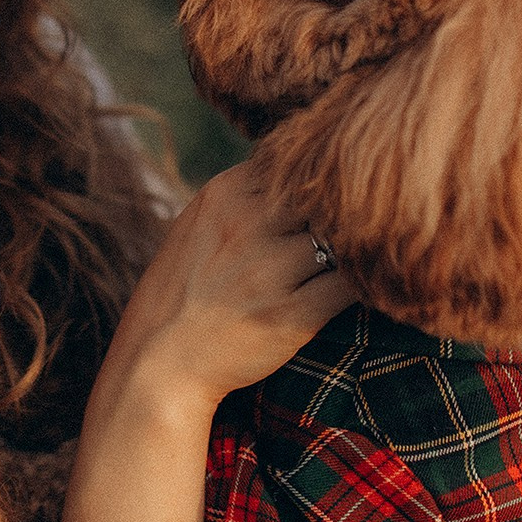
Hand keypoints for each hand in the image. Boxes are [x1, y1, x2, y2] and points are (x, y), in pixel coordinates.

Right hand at [93, 159, 355, 430]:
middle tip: (356, 224)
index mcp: (224, 192)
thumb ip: (245, 195)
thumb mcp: (200, 223)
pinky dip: (363, 283)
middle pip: (323, 192)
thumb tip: (299, 171)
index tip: (328, 194)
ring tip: (360, 257)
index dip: (317, 176)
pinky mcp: (292, 315)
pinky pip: (349, 285)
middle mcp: (247, 223)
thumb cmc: (184, 291)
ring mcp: (270, 269)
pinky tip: (363, 287)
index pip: (295, 159)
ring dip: (354, 247)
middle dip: (341, 208)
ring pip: (341, 235)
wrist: (159, 362)